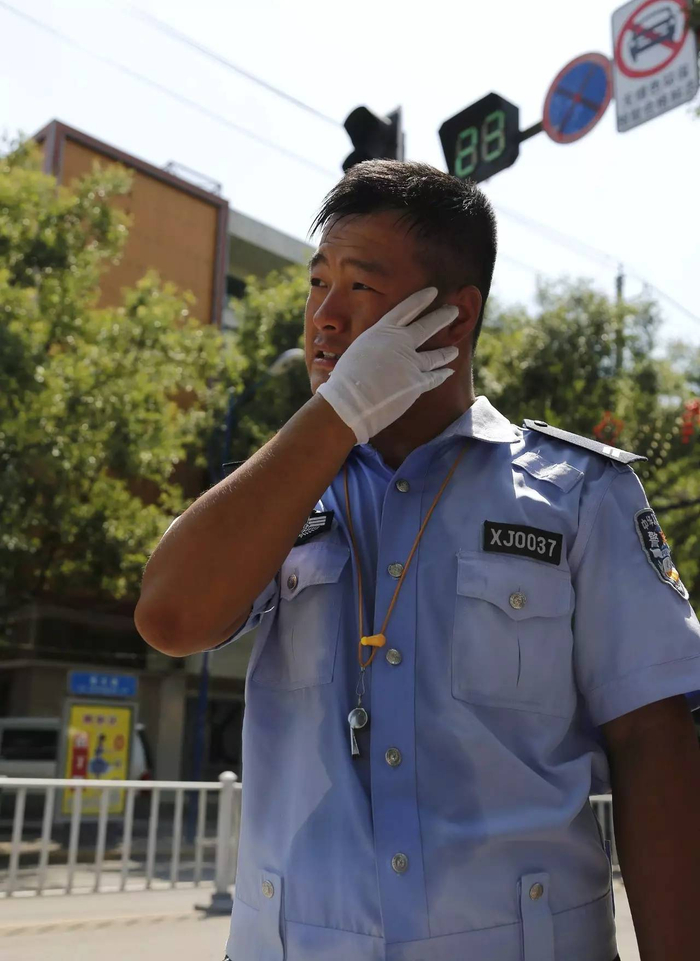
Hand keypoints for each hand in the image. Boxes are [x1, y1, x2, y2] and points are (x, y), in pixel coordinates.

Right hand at [315, 287, 458, 444]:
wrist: (350, 402)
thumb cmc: (345, 379)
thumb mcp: (358, 351)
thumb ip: (374, 346)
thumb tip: (379, 349)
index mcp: (382, 331)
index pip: (405, 309)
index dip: (420, 299)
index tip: (433, 292)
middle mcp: (400, 342)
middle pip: (427, 326)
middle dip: (443, 316)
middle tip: (454, 311)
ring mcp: (411, 362)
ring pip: (435, 355)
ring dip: (446, 352)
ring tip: (454, 350)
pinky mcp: (417, 383)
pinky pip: (434, 377)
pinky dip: (442, 374)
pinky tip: (449, 371)